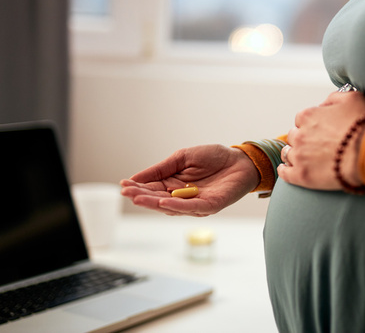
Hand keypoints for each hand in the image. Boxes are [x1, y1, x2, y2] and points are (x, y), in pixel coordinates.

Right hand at [120, 144, 259, 216]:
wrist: (240, 159)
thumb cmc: (214, 157)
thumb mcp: (182, 158)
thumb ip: (161, 168)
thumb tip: (135, 178)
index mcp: (174, 185)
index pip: (152, 189)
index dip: (138, 188)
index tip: (123, 185)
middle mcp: (182, 198)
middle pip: (158, 200)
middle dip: (142, 197)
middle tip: (126, 193)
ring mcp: (196, 204)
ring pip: (171, 207)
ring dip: (154, 203)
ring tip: (138, 198)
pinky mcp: (210, 206)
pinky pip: (191, 208)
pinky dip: (177, 206)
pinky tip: (163, 202)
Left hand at [278, 91, 364, 190]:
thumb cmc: (363, 125)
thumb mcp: (352, 98)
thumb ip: (334, 98)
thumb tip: (324, 104)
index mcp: (308, 116)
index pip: (301, 119)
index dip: (311, 125)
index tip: (320, 131)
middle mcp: (299, 134)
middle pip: (294, 136)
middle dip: (303, 139)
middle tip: (317, 146)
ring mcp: (299, 156)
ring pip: (288, 153)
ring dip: (295, 154)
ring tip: (306, 159)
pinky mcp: (301, 175)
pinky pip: (285, 173)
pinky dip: (285, 171)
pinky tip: (289, 170)